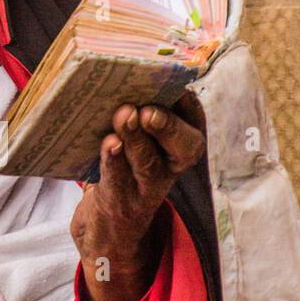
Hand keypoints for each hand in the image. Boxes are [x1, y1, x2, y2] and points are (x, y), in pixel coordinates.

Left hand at [70, 91, 205, 300]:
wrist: (106, 229)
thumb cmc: (120, 166)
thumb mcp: (134, 137)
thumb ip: (134, 108)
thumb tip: (116, 71)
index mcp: (178, 142)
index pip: (193, 118)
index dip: (186, 102)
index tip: (173, 84)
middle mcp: (171, 165)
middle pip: (185, 146)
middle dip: (168, 125)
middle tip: (147, 110)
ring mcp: (147, 187)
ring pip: (148, 162)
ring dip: (137, 139)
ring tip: (125, 116)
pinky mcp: (122, 201)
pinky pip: (118, 179)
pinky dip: (112, 161)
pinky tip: (108, 143)